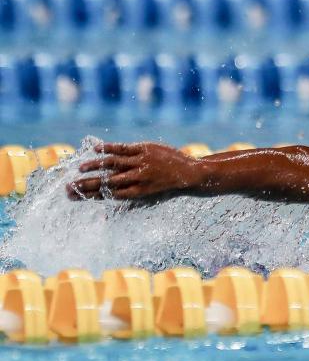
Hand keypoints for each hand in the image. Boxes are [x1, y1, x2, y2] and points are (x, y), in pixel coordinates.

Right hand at [66, 142, 199, 199]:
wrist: (190, 174)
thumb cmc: (168, 186)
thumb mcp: (150, 197)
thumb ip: (129, 199)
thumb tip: (110, 212)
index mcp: (137, 193)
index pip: (108, 194)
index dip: (89, 195)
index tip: (72, 196)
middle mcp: (137, 178)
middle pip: (106, 182)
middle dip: (86, 185)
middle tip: (68, 187)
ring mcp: (141, 163)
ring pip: (113, 164)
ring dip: (95, 166)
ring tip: (80, 168)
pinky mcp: (144, 149)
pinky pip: (123, 148)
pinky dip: (108, 148)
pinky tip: (95, 149)